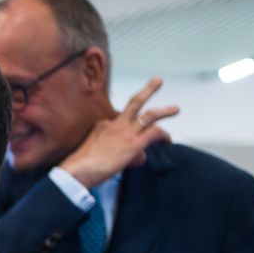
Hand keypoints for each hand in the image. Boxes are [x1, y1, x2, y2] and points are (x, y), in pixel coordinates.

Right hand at [60, 78, 179, 188]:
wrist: (77, 171)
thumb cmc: (81, 167)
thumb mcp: (93, 154)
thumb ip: (111, 153)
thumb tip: (130, 158)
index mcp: (103, 126)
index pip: (121, 121)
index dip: (129, 130)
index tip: (132, 144)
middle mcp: (115, 125)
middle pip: (134, 103)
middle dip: (148, 90)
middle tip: (158, 81)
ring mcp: (125, 133)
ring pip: (149, 115)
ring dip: (164, 111)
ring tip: (176, 109)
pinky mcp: (133, 143)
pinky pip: (154, 134)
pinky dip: (164, 136)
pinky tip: (168, 141)